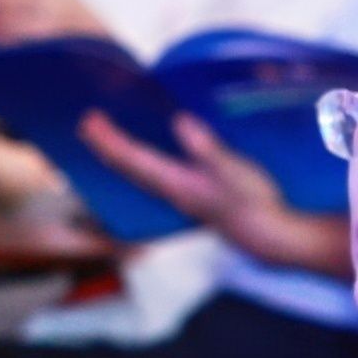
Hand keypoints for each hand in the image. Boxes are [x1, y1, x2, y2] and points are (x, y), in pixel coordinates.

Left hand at [77, 109, 351, 273]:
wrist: (271, 238)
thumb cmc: (255, 203)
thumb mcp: (235, 171)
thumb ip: (207, 148)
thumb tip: (180, 122)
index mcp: (177, 182)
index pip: (132, 158)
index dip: (108, 138)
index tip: (88, 119)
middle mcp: (172, 192)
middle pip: (127, 168)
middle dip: (105, 146)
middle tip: (86, 124)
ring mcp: (181, 197)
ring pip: (139, 175)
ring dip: (120, 156)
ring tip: (105, 139)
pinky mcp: (193, 199)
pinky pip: (155, 178)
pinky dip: (140, 164)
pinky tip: (145, 160)